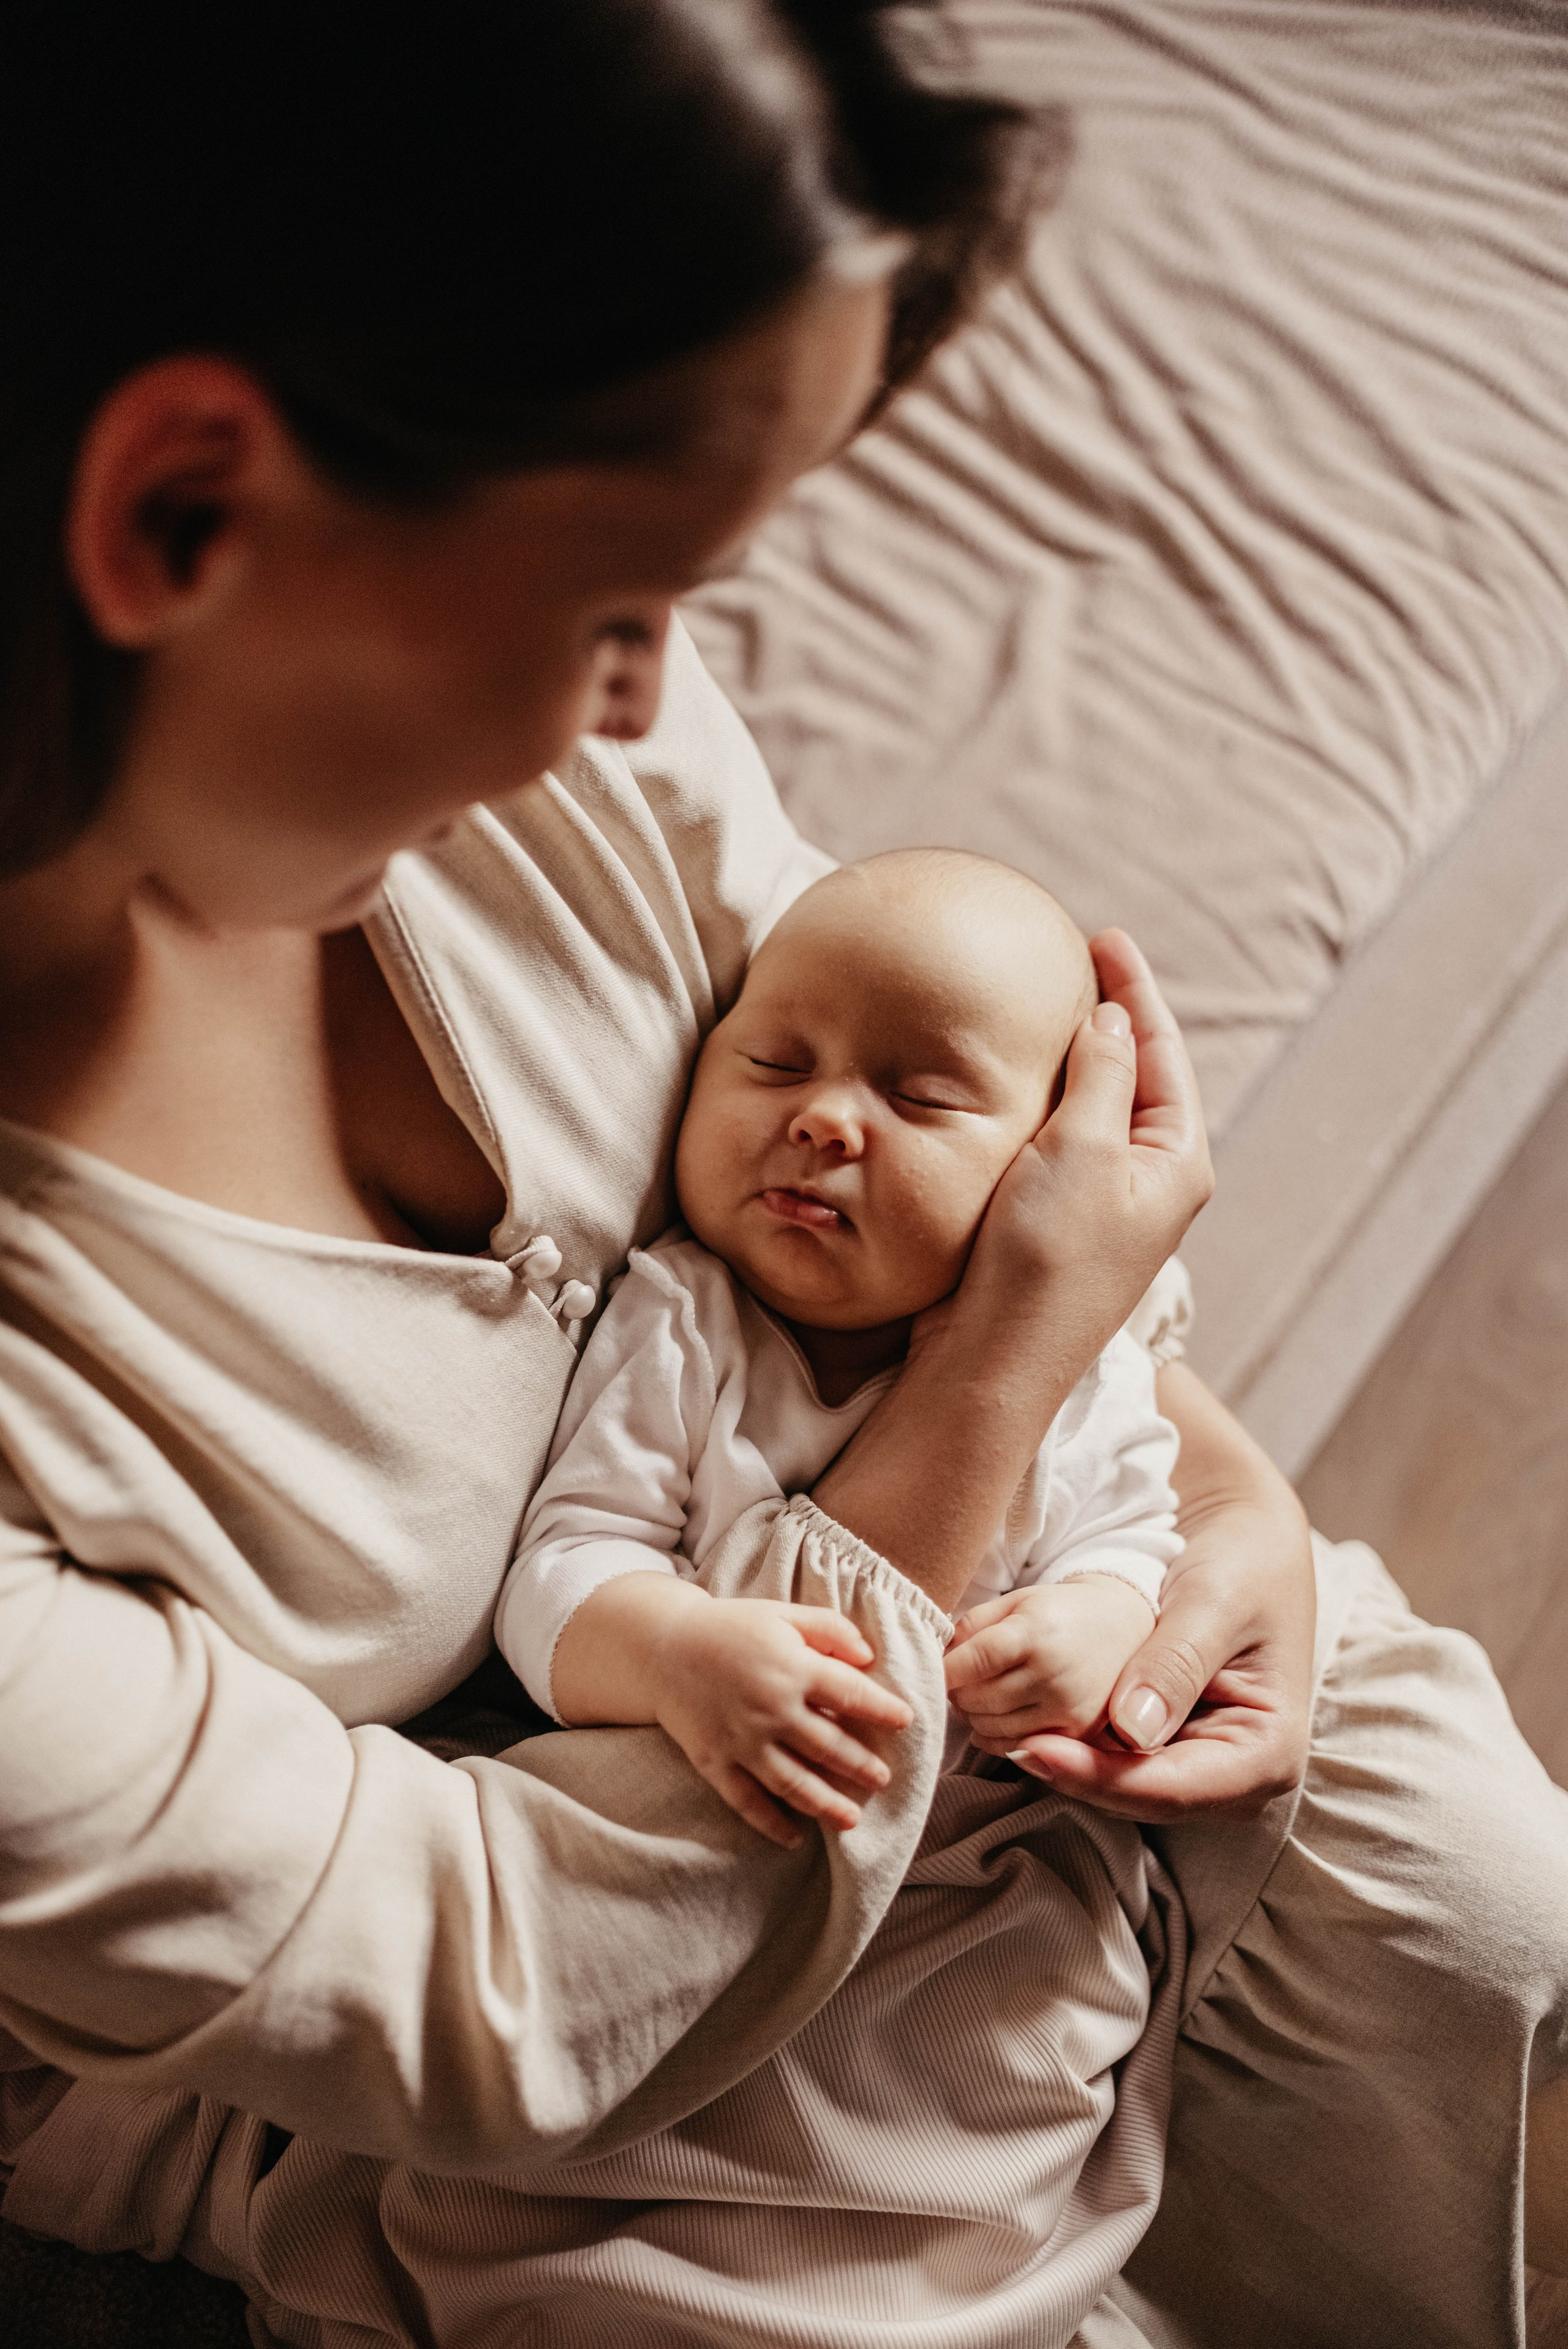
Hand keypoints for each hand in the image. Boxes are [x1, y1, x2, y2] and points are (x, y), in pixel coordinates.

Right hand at [649, 1589, 913, 1848]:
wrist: (662, 1647)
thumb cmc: (730, 1627)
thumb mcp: (783, 1613)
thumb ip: (829, 1629)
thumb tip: (869, 1657)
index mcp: (792, 1668)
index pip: (850, 1694)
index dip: (882, 1709)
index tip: (906, 1721)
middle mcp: (771, 1708)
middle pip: (829, 1746)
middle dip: (861, 1766)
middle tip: (882, 1780)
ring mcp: (742, 1740)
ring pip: (794, 1782)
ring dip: (826, 1805)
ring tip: (852, 1820)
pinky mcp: (716, 1762)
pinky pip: (747, 1800)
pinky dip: (771, 1823)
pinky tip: (794, 1838)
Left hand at [944, 1577, 1156, 1744]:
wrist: (1122, 1628)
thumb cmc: (1057, 1612)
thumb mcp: (1015, 1602)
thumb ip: (972, 1626)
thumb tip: (937, 1657)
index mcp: (1034, 1633)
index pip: (971, 1662)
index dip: (943, 1670)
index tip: (931, 1669)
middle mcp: (1052, 1675)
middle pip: (976, 1700)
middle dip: (956, 1691)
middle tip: (959, 1679)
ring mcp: (1066, 1709)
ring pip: (990, 1728)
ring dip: (972, 1715)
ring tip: (979, 1693)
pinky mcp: (1076, 1734)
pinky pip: (1016, 1748)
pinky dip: (995, 1737)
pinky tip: (996, 1716)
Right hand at [954, 929, 1213, 1351]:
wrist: (994, 1359)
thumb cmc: (1046, 1260)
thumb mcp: (1084, 1148)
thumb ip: (1102, 1073)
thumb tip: (1111, 1017)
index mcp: (1177, 1162)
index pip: (1162, 1052)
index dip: (1134, 989)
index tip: (1103, 937)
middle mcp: (1147, 1183)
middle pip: (1134, 1075)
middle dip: (1108, 1017)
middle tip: (1075, 958)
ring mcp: (1101, 1205)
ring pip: (1093, 1108)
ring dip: (1072, 1058)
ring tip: (1044, 1006)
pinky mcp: (1054, 1223)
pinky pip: (1056, 1141)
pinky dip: (1040, 1101)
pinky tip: (1009, 1081)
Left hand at [1005, 1367, 1315, 1820]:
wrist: (1250, 1538)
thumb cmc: (1246, 1562)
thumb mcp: (1215, 1602)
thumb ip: (1176, 1662)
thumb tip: (1130, 1729)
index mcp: (1267, 1753)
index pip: (1174, 1788)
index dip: (1101, 1777)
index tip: (1036, 1749)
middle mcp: (1235, 1775)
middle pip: (1141, 1796)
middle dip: (1072, 1772)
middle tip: (1002, 1738)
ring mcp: (1200, 1763)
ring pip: (1121, 1783)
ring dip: (1064, 1759)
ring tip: (999, 1728)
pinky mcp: (1169, 1743)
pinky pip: (1116, 1757)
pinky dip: (1074, 1740)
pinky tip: (1026, 1716)